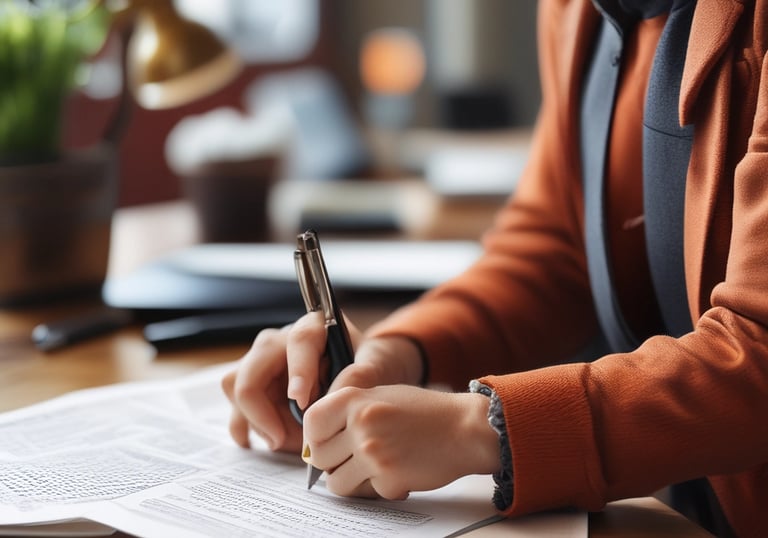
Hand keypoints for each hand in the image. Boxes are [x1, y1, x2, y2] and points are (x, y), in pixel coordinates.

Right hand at [221, 310, 423, 452]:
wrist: (369, 374)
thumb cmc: (373, 364)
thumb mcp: (378, 366)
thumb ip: (361, 375)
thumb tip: (337, 390)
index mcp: (314, 328)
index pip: (299, 342)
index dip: (298, 371)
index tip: (301, 401)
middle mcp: (281, 342)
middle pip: (252, 366)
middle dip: (261, 408)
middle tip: (282, 439)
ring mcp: (264, 363)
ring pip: (236, 385)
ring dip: (254, 419)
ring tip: (283, 440)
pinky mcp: (256, 387)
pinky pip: (236, 406)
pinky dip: (245, 428)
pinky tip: (267, 442)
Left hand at [303, 385, 500, 499]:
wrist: (464, 428)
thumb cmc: (424, 411)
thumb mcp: (382, 396)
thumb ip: (348, 412)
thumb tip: (315, 443)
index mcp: (356, 398)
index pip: (311, 421)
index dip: (314, 436)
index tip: (326, 443)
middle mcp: (361, 424)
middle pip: (319, 458)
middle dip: (333, 464)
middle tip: (354, 459)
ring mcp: (373, 452)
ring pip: (337, 483)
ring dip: (354, 481)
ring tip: (377, 468)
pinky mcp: (388, 478)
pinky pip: (367, 494)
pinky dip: (381, 488)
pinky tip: (400, 472)